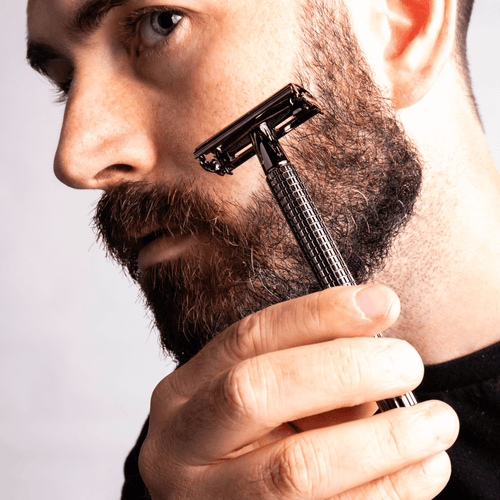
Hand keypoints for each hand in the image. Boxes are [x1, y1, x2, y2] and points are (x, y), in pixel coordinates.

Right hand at [139, 285, 458, 498]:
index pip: (246, 338)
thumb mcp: (259, 396)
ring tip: (435, 421)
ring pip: (296, 468)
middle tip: (407, 363)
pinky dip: (390, 491)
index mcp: (182, 396)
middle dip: (342, 369)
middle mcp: (183, 447)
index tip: (382, 303)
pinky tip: (424, 468)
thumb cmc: (248, 439)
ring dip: (383, 440)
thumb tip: (377, 329)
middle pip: (256, 391)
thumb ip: (308, 363)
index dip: (316, 315)